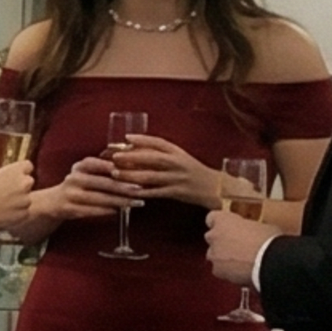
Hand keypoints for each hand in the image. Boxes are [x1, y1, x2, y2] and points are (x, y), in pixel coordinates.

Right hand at [0, 161, 41, 244]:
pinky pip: (24, 211)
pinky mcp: (24, 214)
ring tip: (2, 205)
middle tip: (6, 191)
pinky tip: (3, 213)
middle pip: (29, 181)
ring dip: (18, 200)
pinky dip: (17, 212)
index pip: (28, 166)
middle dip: (20, 186)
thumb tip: (6, 178)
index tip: (13, 175)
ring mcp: (26, 200)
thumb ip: (3, 176)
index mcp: (14, 170)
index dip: (20, 171)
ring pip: (27, 197)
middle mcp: (24, 183)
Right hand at [30, 165, 140, 228]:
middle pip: (102, 183)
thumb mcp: (86, 172)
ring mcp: (70, 195)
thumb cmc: (78, 185)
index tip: (130, 169)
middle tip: (140, 189)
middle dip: (123, 186)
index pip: (95, 163)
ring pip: (99, 198)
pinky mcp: (69, 209)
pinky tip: (120, 210)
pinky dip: (107, 211)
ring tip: (137, 203)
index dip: (112, 166)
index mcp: (79, 167)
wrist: (52, 202)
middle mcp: (73, 179)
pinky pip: (92, 210)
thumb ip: (104, 168)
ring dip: (120, 201)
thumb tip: (135, 165)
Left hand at [102, 135, 225, 204]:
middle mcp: (178, 164)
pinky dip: (142, 192)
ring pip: (152, 177)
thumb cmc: (194, 172)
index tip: (126, 137)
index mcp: (179, 153)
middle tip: (114, 157)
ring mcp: (178, 179)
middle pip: (153, 158)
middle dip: (132, 157)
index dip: (143, 139)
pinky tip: (129, 192)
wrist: (217, 189)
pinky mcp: (178, 193)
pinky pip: (157, 193)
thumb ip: (162, 155)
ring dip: (131, 176)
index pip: (160, 142)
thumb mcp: (181, 159)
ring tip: (115, 175)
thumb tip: (134, 150)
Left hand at [203, 204, 276, 287]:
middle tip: (238, 246)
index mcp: (223, 220)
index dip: (221, 223)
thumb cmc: (269, 239)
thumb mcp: (262, 226)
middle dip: (222, 241)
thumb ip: (249, 228)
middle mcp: (213, 236)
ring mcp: (213, 254)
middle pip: (212, 237)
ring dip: (223, 257)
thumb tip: (253, 232)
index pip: (212, 217)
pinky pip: (220, 270)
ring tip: (241, 262)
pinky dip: (228, 272)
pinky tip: (242, 273)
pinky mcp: (217, 270)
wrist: (270, 261)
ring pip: (214, 255)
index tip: (230, 227)